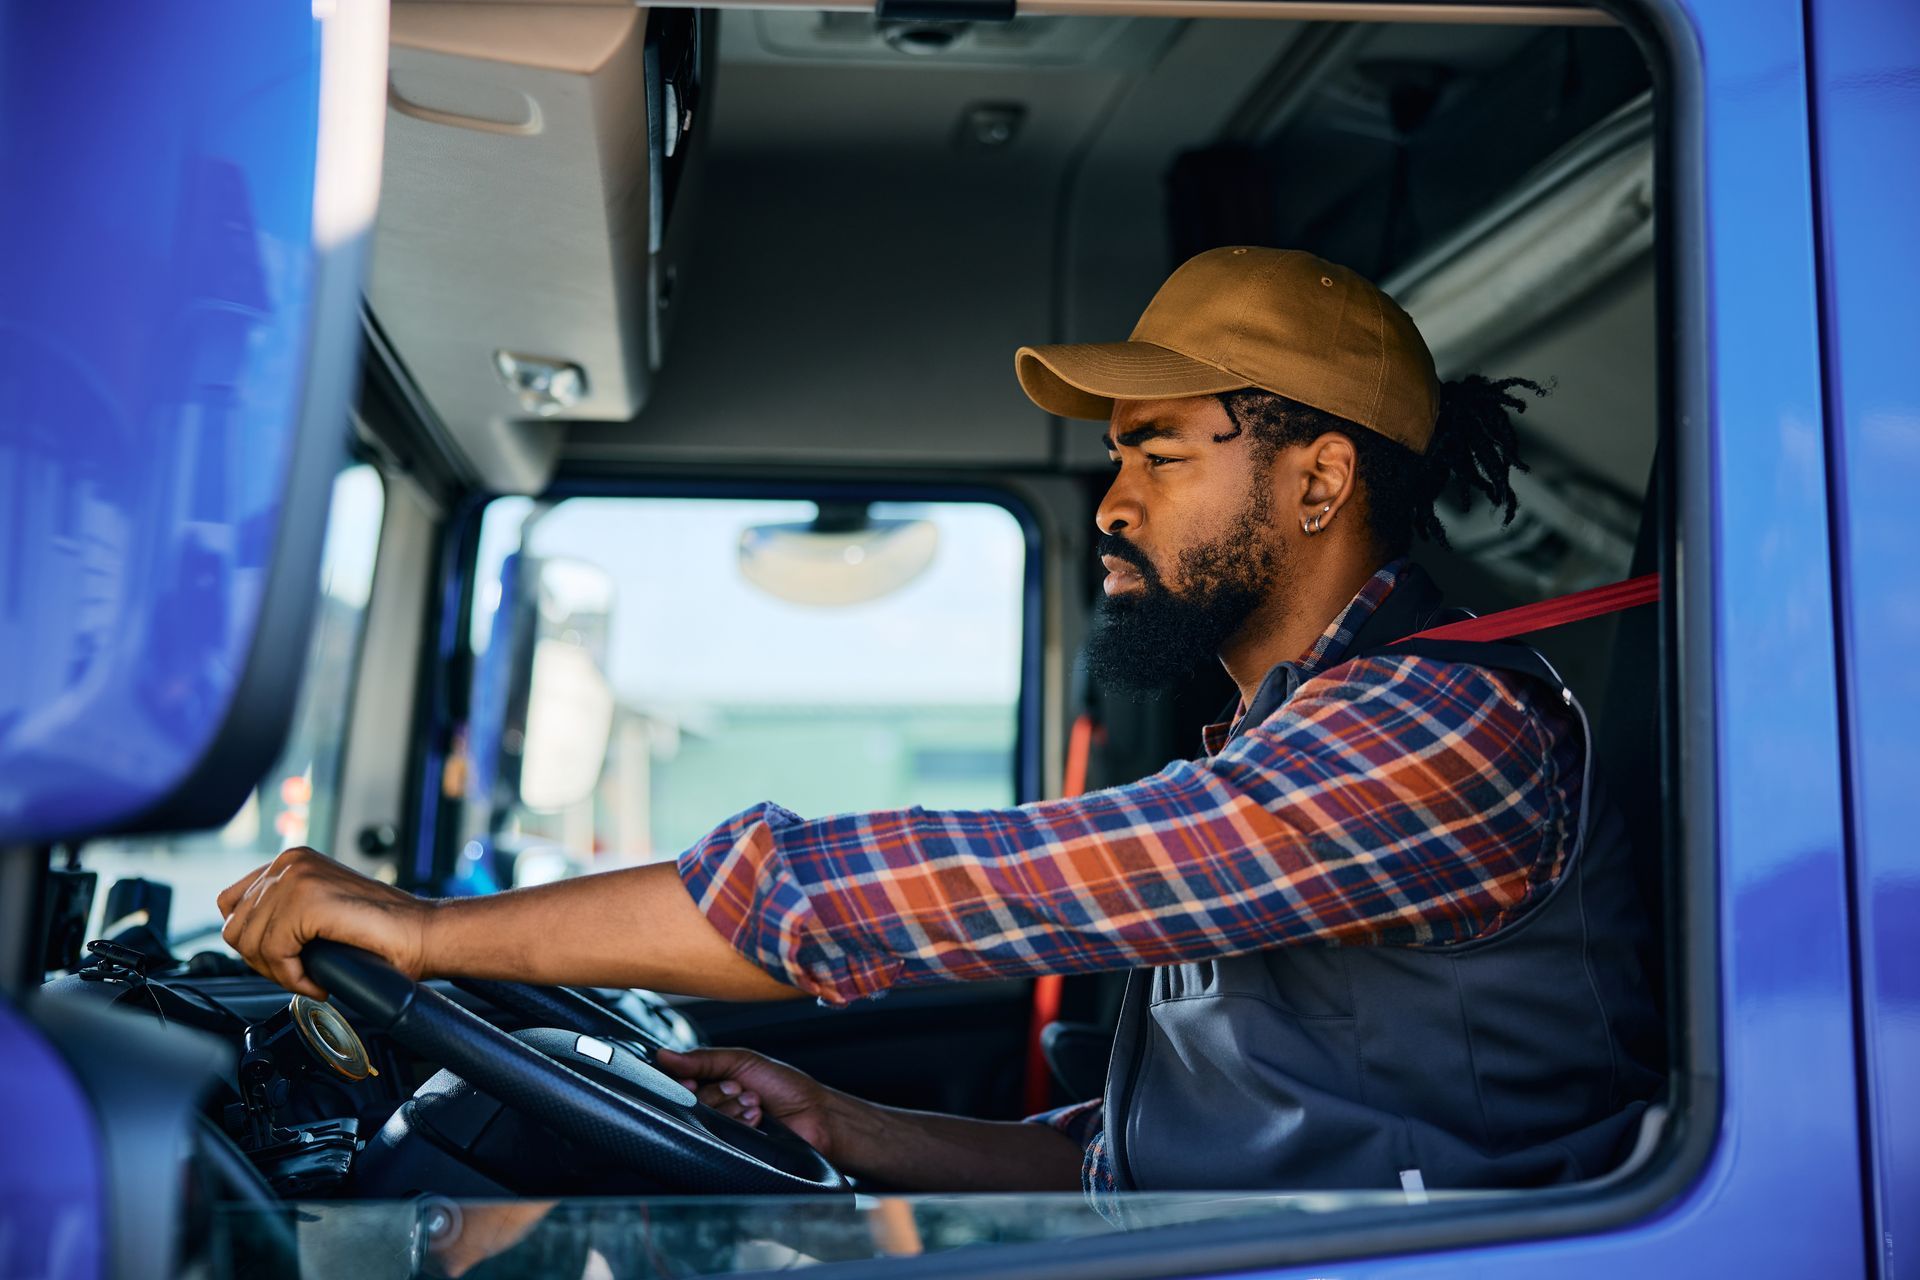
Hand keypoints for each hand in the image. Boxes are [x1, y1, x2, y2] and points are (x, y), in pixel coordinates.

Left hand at [216, 848, 435, 998]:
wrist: (422, 934)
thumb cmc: (382, 933)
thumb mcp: (319, 913)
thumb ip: (285, 913)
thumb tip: (246, 939)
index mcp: (292, 860)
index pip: (231, 904)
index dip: (253, 940)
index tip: (285, 959)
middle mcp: (290, 861)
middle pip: (235, 927)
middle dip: (264, 962)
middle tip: (300, 974)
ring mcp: (297, 877)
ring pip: (249, 943)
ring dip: (279, 972)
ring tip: (312, 977)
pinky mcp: (306, 900)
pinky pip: (273, 953)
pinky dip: (293, 977)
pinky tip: (319, 979)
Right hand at [654, 1046, 839, 1159]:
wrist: (816, 1115)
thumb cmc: (785, 1087)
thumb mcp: (743, 1061)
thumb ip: (704, 1059)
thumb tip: (663, 1055)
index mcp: (713, 1087)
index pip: (680, 1084)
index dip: (685, 1081)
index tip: (695, 1079)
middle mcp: (713, 1112)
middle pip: (691, 1103)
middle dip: (719, 1093)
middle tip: (743, 1090)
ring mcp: (723, 1134)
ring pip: (705, 1122)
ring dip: (733, 1109)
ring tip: (757, 1107)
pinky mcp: (733, 1152)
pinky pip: (719, 1140)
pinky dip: (740, 1124)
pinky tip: (758, 1121)